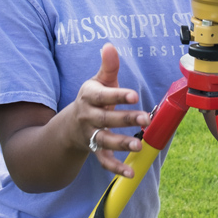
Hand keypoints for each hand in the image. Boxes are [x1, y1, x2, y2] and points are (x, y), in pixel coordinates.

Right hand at [72, 43, 152, 177]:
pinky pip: (104, 160)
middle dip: (126, 119)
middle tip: (146, 118)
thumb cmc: (93, 98)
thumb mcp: (98, 80)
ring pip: (105, 140)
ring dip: (122, 143)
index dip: (118, 95)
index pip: (103, 95)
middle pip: (106, 118)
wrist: (71, 125)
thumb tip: (109, 45)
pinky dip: (116, 168)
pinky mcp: (95, 150)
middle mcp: (88, 116)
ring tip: (139, 144)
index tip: (134, 95)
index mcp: (89, 96)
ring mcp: (91, 135)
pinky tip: (130, 171)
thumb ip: (108, 65)